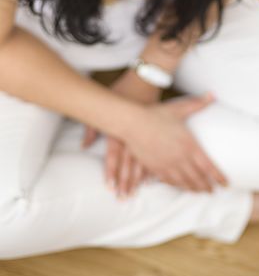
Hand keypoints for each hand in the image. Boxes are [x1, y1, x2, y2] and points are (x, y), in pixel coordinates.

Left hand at [82, 69, 159, 197]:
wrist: (146, 78)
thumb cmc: (124, 90)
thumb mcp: (106, 104)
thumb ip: (93, 127)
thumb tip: (83, 145)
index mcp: (121, 126)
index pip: (115, 154)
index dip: (112, 171)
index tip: (110, 187)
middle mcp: (134, 133)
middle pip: (130, 162)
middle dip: (126, 181)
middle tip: (123, 197)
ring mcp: (148, 133)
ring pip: (144, 161)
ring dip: (139, 178)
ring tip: (135, 192)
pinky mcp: (159, 131)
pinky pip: (157, 153)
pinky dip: (154, 167)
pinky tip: (152, 180)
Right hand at [125, 92, 228, 192]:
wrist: (133, 123)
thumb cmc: (157, 114)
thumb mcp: (179, 108)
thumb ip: (198, 104)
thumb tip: (212, 94)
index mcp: (189, 144)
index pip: (208, 166)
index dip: (218, 176)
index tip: (225, 183)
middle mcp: (180, 157)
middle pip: (197, 177)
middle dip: (207, 186)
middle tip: (213, 190)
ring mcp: (167, 164)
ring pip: (184, 182)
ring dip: (194, 188)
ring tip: (200, 192)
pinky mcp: (155, 168)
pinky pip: (169, 181)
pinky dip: (178, 186)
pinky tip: (181, 186)